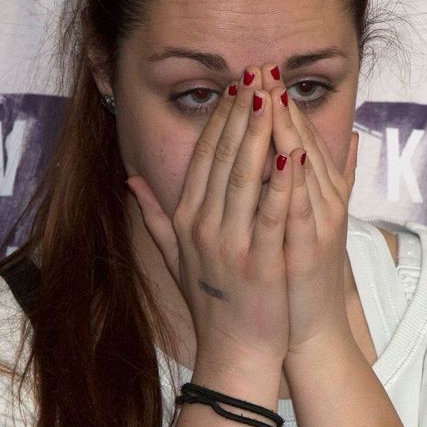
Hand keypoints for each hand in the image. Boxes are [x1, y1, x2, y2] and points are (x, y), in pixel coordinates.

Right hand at [127, 68, 293, 374]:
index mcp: (186, 221)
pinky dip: (283, 183)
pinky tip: (294, 153)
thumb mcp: (175, 257)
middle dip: (243, 112)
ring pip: (246, 178)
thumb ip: (155, 217)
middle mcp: (203, 228)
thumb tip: (132, 180)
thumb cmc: (211, 305)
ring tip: (275, 96)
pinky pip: (272, 215)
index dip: (221, 118)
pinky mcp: (259, 264)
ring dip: (261, 134)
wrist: (232, 353)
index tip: (237, 86)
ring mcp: (230, 245)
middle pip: (224, 158)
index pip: (204, 157)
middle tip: (260, 72)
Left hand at [261, 68, 358, 354]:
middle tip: (264, 66)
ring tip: (274, 96)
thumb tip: (345, 142)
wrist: (311, 327)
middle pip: (302, 144)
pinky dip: (296, 183)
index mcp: (315, 194)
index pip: (295, 139)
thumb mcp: (307, 223)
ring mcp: (321, 224)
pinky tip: (290, 155)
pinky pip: (303, 210)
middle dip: (280, 106)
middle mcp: (323, 202)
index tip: (257, 72)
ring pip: (305, 170)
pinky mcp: (313, 249)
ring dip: (289, 132)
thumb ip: (324, 182)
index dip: (278, 106)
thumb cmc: (299, 276)